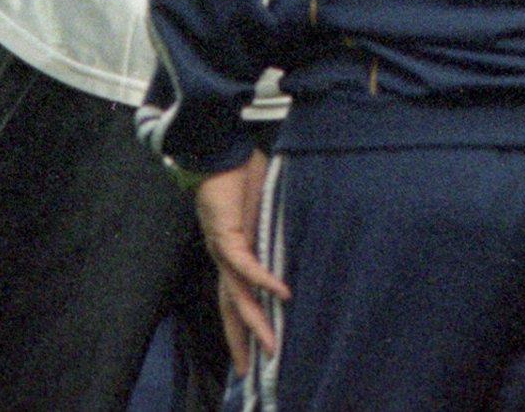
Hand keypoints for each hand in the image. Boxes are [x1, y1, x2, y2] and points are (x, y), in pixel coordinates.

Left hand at [193, 154, 288, 366]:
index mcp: (233, 257)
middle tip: (251, 371)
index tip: (251, 354)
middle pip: (231, 310)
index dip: (243, 328)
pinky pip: (245, 265)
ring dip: (255, 322)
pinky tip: (281, 293)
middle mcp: (225, 260)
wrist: (221, 152)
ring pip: (237, 296)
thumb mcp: (264, 213)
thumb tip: (303, 239)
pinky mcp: (227, 235)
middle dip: (242, 341)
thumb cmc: (242, 178)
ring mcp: (223, 250)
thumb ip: (276, 232)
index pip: (236, 300)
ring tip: (273, 345)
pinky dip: (263, 280)